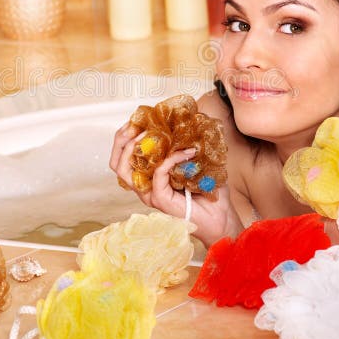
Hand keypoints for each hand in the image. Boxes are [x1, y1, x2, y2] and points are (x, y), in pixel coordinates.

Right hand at [108, 122, 241, 245]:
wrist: (220, 218)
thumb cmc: (209, 192)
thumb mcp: (194, 162)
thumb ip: (185, 145)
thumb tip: (188, 119)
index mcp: (148, 178)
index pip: (123, 157)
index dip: (124, 137)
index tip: (136, 119)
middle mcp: (144, 187)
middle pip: (117, 164)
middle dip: (122, 139)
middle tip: (138, 124)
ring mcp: (150, 195)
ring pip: (126, 170)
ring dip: (136, 146)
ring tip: (152, 133)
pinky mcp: (160, 199)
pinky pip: (158, 172)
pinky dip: (171, 158)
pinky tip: (187, 152)